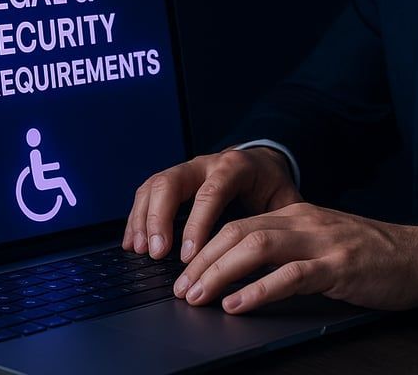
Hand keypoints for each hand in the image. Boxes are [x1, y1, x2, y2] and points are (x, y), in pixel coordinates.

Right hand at [122, 147, 302, 261]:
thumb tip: (270, 255)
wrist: (262, 163)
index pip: (210, 192)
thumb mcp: (284, 200)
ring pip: (154, 186)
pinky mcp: (174, 180)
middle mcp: (205, 164)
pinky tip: (132, 242)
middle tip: (155, 253)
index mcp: (235, 166)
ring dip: (143, 219)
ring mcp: (186, 170)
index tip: (189, 255)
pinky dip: (137, 217)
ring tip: (139, 250)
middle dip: (159, 219)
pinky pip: (148, 193)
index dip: (197, 224)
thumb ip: (278, 223)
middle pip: (171, 182)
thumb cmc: (272, 186)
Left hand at [172, 202, 417, 313]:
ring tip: (199, 297)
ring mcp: (321, 242)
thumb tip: (240, 275)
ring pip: (256, 248)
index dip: (205, 250)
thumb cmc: (370, 256)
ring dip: (221, 273)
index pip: (237, 225)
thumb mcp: (320, 244)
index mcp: (295, 215)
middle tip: (181, 290)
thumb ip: (286, 252)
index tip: (184, 274)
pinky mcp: (338, 266)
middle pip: (238, 233)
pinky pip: (291, 275)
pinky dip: (259, 290)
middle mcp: (303, 221)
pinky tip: (237, 304)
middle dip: (203, 262)